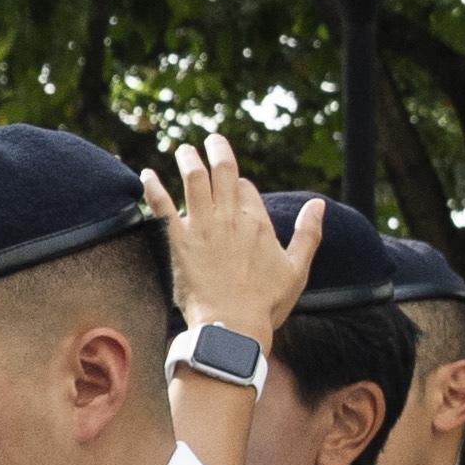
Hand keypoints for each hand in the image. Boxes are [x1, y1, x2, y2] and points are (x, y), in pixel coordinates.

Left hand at [138, 133, 317, 352]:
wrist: (232, 325)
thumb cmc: (267, 302)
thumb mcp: (298, 268)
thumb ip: (308, 233)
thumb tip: (318, 204)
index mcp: (257, 223)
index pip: (245, 189)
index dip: (239, 185)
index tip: (234, 186)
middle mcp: (230, 218)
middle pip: (223, 173)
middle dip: (217, 152)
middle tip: (211, 139)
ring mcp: (202, 227)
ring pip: (194, 180)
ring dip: (189, 160)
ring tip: (184, 148)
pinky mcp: (178, 241)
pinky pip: (162, 206)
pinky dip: (153, 187)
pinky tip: (145, 174)